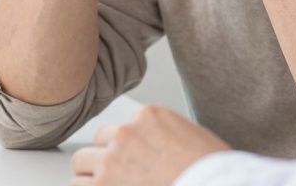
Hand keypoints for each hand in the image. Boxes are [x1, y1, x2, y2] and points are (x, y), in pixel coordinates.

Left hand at [70, 106, 229, 185]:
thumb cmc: (213, 174)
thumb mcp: (192, 140)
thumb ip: (163, 138)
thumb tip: (152, 151)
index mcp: (150, 117)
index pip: (120, 128)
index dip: (123, 149)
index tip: (128, 162)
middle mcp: (126, 133)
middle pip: (97, 143)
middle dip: (102, 160)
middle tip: (114, 178)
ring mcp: (111, 160)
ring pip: (81, 164)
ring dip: (90, 178)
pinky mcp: (104, 185)